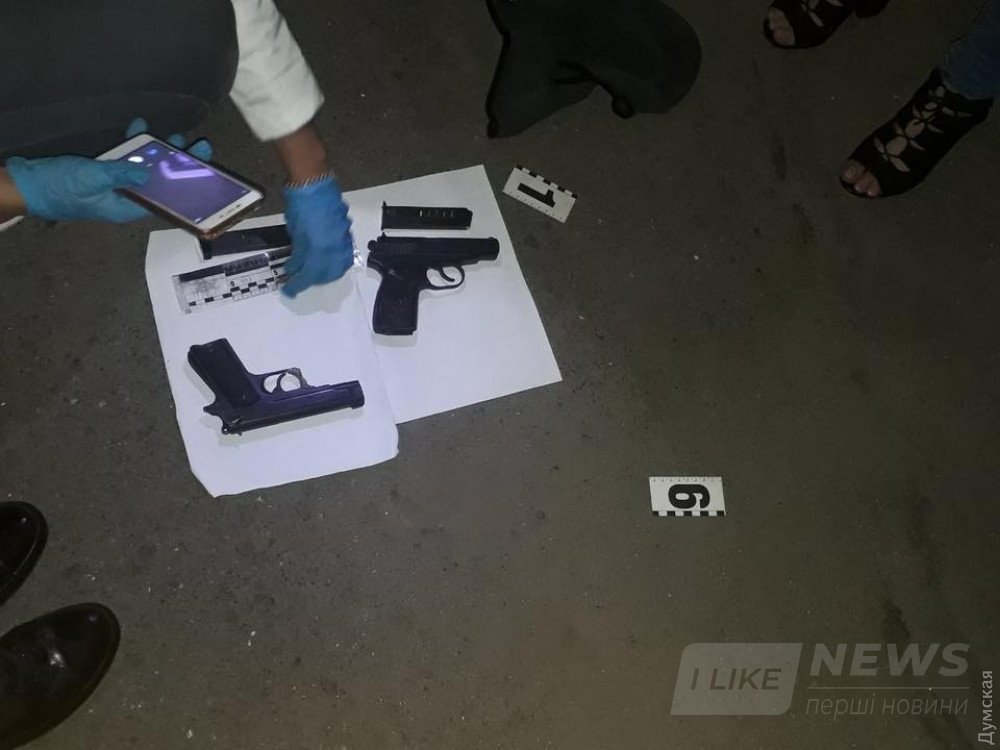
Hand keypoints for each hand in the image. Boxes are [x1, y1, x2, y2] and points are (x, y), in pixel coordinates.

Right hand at [3, 118, 211, 223]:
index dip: (186, 185)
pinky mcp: (103, 173)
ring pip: (144, 169)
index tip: (201, 169)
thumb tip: (150, 172)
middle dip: (177, 165)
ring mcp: (115, 185)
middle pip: (159, 183)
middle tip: (194, 146)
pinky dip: (132, 145)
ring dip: (157, 153)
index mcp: (128, 208)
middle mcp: (126, 198)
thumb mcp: (94, 178)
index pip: (165, 198)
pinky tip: (140, 128)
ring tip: (173, 137)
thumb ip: (122, 173)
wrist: (27, 184)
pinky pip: (124, 159)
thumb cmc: (59, 188)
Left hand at [281, 176, 353, 297]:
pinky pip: (344, 255)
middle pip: (328, 275)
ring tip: (314, 272)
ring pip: (339, 267)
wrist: (314, 181)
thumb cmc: (300, 205)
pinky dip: (334, 262)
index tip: (288, 291)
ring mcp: (344, 241)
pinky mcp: (347, 233)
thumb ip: (298, 254)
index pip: (309, 276)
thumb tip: (294, 269)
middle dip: (314, 280)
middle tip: (300, 279)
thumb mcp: (295, 233)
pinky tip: (325, 259)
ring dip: (326, 273)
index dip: (297, 286)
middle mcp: (336, 249)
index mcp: (320, 250)